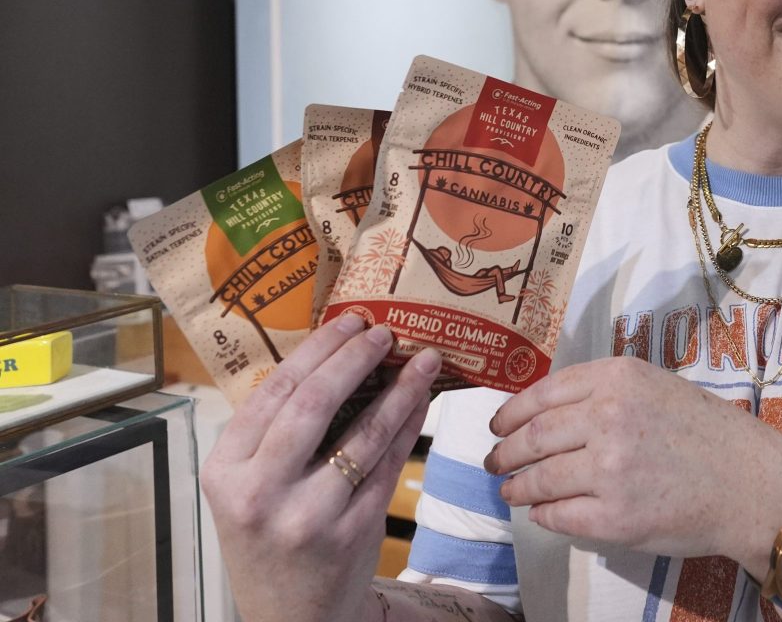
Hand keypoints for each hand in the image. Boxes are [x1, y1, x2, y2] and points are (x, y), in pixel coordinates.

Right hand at [200, 315, 441, 621]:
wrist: (291, 616)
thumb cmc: (269, 536)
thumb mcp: (245, 487)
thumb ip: (271, 433)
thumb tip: (331, 354)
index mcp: (224, 471)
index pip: (274, 391)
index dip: (318, 349)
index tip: (350, 322)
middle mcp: (260, 492)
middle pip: (315, 403)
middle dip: (356, 358)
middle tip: (385, 332)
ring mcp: (308, 515)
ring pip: (363, 432)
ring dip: (399, 389)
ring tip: (424, 359)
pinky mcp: (352, 531)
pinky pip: (388, 463)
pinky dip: (408, 426)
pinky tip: (422, 400)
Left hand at [485, 357, 781, 574]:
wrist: (751, 484)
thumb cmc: (708, 433)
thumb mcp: (657, 386)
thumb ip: (605, 391)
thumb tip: (544, 412)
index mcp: (619, 378)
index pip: (542, 394)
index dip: (511, 413)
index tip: (498, 425)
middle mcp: (609, 418)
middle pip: (532, 437)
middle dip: (505, 452)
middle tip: (494, 461)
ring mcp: (609, 470)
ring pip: (539, 479)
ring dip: (517, 487)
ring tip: (510, 490)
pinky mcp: (613, 518)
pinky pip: (558, 516)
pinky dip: (543, 515)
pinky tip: (542, 513)